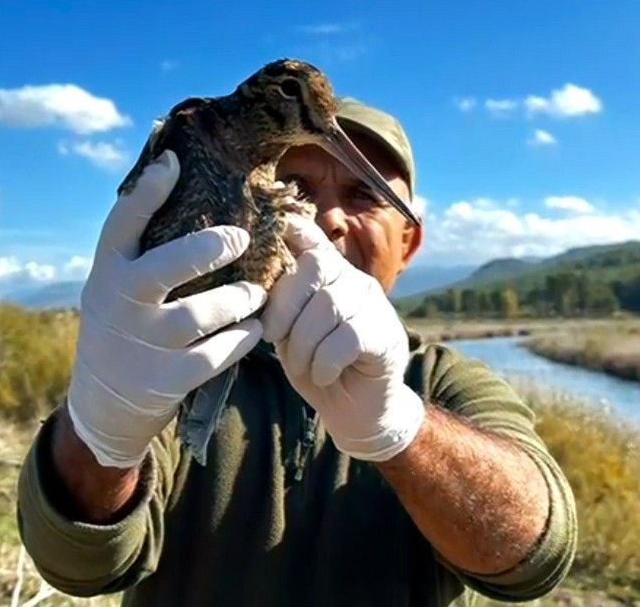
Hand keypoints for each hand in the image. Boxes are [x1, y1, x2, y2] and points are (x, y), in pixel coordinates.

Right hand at [67, 150, 265, 467]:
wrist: (103, 406)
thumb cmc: (124, 327)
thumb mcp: (116, 286)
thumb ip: (141, 249)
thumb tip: (173, 172)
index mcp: (107, 272)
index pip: (121, 224)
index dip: (147, 191)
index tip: (174, 162)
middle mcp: (119, 303)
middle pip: (167, 266)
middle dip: (209, 248)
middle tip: (241, 239)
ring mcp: (141, 344)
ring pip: (200, 314)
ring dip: (238, 299)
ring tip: (257, 292)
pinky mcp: (164, 380)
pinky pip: (215, 355)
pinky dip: (241, 340)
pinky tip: (255, 329)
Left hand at [261, 214, 424, 461]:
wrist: (357, 412)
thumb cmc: (317, 369)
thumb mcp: (290, 334)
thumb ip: (280, 306)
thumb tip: (254, 285)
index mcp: (328, 277)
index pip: (312, 239)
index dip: (292, 228)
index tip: (274, 226)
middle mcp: (353, 281)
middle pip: (314, 268)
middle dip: (285, 306)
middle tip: (273, 338)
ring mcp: (373, 306)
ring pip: (328, 305)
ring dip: (303, 342)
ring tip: (302, 365)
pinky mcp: (386, 335)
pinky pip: (347, 337)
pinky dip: (325, 361)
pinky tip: (324, 375)